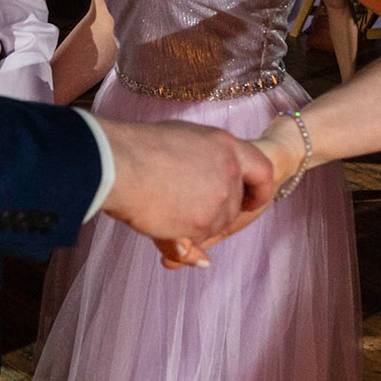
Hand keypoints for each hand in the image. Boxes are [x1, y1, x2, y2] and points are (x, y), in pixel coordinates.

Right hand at [98, 119, 272, 267]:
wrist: (118, 164)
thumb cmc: (138, 147)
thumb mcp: (181, 140)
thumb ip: (202, 159)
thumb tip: (203, 189)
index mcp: (225, 145)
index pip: (262, 170)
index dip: (259, 189)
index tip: (250, 201)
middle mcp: (230, 171)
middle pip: (235, 203)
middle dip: (215, 211)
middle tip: (183, 205)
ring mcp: (220, 199)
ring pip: (216, 224)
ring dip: (194, 223)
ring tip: (162, 204)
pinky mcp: (204, 224)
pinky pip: (197, 240)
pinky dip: (181, 238)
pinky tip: (158, 219)